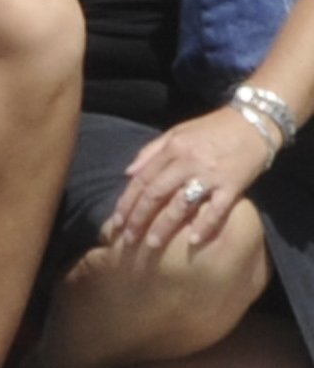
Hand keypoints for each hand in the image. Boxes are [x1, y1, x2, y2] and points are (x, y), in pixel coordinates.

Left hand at [110, 107, 268, 250]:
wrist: (252, 123)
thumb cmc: (211, 129)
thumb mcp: (177, 132)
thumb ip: (151, 152)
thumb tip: (128, 173)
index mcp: (172, 148)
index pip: (142, 179)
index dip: (126, 202)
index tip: (115, 221)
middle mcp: (187, 161)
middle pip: (156, 193)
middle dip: (138, 218)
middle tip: (126, 239)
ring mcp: (210, 174)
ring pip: (181, 204)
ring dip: (164, 226)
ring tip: (151, 244)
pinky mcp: (233, 185)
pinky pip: (216, 209)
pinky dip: (204, 226)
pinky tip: (192, 241)